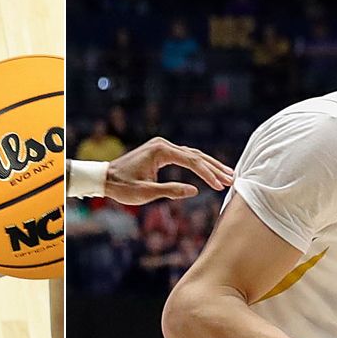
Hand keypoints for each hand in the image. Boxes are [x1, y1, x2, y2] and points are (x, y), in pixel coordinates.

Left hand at [101, 137, 234, 203]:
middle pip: (196, 155)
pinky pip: (184, 157)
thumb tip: (195, 190)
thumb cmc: (122, 187)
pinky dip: (198, 164)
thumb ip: (171, 190)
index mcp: (160, 151)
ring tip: (227, 175)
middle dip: (214, 168)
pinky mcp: (161, 152)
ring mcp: (162, 146)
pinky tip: (210, 171)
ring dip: (209, 166)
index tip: (220, 185)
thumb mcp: (146, 192)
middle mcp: (163, 144)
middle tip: (232, 178)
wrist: (104, 178)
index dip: (207, 174)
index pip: (191, 161)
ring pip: (192, 155)